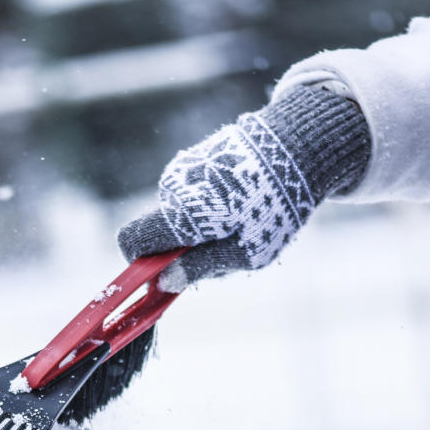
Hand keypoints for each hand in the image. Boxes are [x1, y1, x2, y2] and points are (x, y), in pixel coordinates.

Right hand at [118, 85, 369, 290]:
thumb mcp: (244, 252)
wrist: (298, 146)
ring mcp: (183, 168)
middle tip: (226, 249)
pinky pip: (192, 193)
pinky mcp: (197, 157)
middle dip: (182, 248)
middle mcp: (172, 187)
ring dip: (201, 227)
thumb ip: (200, 268)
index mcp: (179, 213)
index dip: (140, 263)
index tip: (167, 274)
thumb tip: (164, 283)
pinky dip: (210, 205)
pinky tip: (243, 200)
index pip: (131, 241)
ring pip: (178, 213)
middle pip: (160, 231)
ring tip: (243, 220)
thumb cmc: (274, 208)